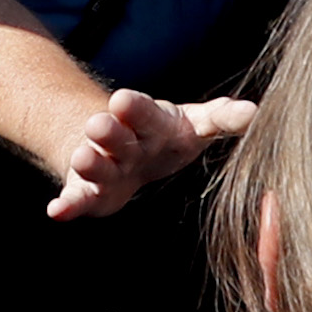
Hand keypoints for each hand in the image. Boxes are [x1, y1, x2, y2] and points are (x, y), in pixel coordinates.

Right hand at [49, 90, 254, 221]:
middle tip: (100, 125)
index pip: (143, 112)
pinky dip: (67, 205)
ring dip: (88, 162)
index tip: (124, 100)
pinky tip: (56, 211)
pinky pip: (77, 198)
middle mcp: (122, 140)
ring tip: (81, 159)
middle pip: (114, 136)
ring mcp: (103, 166)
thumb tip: (254, 113)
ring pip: (93, 164)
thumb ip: (221, 118)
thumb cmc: (164, 135)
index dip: (136, 108)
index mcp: (149, 121)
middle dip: (108, 131)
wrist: (122, 147)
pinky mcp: (89, 192)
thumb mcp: (194, 123)